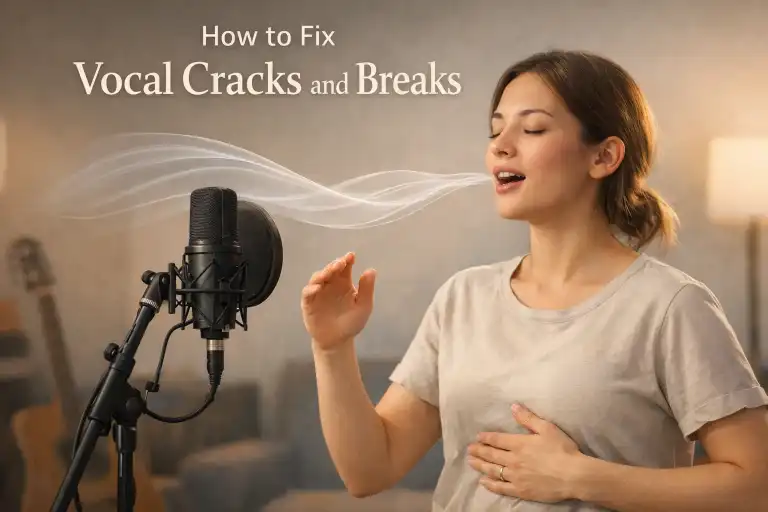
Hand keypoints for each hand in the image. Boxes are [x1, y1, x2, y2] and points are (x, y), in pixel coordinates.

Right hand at [301, 252, 376, 350]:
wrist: (338, 341)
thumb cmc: (351, 323)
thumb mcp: (364, 306)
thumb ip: (367, 289)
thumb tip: (371, 270)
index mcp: (344, 283)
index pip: (344, 267)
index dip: (347, 260)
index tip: (351, 256)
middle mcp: (330, 285)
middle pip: (330, 270)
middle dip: (334, 265)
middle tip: (341, 263)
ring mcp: (318, 293)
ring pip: (317, 278)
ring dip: (322, 273)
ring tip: (329, 272)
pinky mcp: (309, 303)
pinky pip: (307, 293)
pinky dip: (311, 289)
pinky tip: (318, 288)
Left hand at [467, 404, 583, 502]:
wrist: (573, 475)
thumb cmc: (562, 449)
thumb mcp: (547, 428)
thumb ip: (528, 418)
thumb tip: (513, 406)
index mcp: (519, 443)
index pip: (497, 439)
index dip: (486, 438)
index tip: (478, 437)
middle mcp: (513, 459)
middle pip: (491, 454)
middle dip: (479, 451)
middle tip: (469, 450)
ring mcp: (516, 476)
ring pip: (493, 470)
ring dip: (480, 465)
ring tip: (471, 462)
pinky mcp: (520, 490)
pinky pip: (501, 487)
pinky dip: (490, 484)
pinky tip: (483, 482)